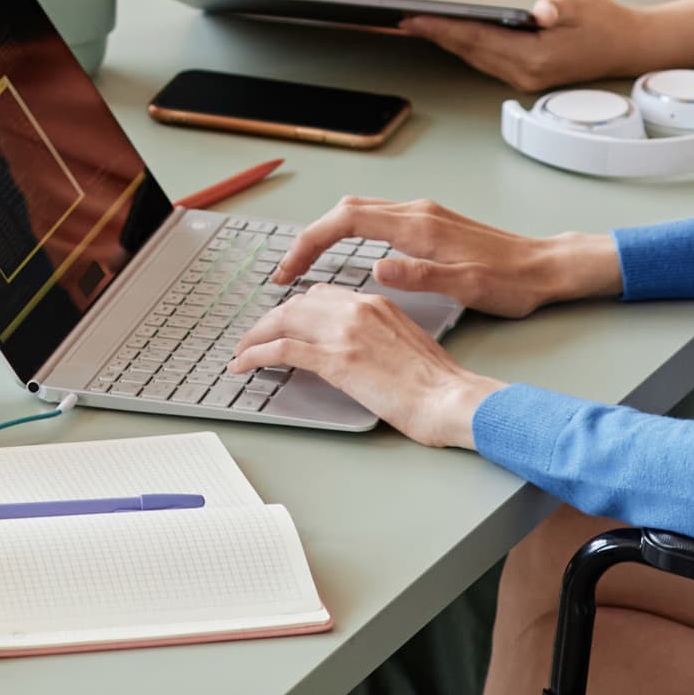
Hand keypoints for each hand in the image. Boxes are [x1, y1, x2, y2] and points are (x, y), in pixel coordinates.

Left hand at [224, 284, 501, 447]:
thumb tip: (357, 350)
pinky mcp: (336, 361)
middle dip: (270, 321)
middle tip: (253, 338)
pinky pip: (281, 350)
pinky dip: (255, 354)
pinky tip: (243, 364)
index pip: (323, 295)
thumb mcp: (408, 344)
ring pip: (283, 320)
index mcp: (377, 303)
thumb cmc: (439, 384)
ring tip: (241, 352)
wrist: (452, 399)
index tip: (284, 322)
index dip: (297, 309)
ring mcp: (345, 333)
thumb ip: (379, 336)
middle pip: (297, 304)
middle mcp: (358, 309)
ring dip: (255, 335)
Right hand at [264, 195, 611, 315]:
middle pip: (345, 210)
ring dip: (327, 234)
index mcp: (419, 226)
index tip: (289, 269)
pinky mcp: (429, 224)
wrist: (546, 267)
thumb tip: (376, 268)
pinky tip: (346, 256)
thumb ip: (420, 277)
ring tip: (307, 266)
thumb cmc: (512, 282)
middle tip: (287, 271)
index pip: (346, 221)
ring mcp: (422, 215)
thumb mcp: (468, 287)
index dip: (311, 242)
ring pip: (358, 212)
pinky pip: (375, 220)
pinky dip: (348, 234)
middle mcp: (416, 212)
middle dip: (310, 237)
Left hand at [405, 0, 661, 89]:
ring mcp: (525, 78)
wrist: (629, 46)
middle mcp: (526, 74)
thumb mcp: (582, 3)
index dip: (444, 28)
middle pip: (470, 52)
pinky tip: (451, 34)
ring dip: (447, 42)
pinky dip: (465, 46)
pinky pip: (487, 60)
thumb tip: (538, 12)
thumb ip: (558, 7)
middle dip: (436, 35)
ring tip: (419, 25)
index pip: (478, 40)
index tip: (416, 19)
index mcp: (536, 57)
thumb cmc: (605, 21)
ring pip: (475, 58)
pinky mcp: (527, 75)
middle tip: (404, 20)